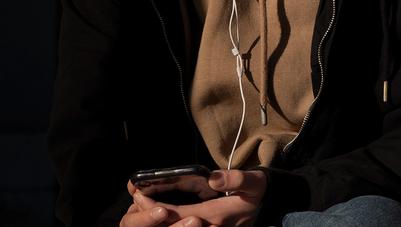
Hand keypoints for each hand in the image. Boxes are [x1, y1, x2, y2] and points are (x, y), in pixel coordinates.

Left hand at [122, 170, 265, 226]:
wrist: (265, 206)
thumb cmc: (255, 193)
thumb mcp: (253, 183)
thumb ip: (236, 180)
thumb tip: (213, 178)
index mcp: (215, 216)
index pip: (177, 215)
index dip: (155, 207)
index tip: (139, 194)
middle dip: (148, 216)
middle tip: (136, 200)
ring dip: (155, 221)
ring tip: (141, 207)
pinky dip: (167, 222)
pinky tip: (158, 213)